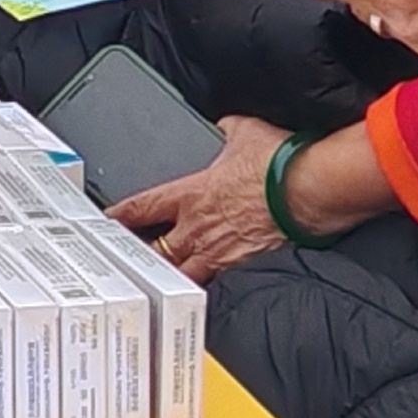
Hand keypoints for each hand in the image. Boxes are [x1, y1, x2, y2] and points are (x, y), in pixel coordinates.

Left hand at [111, 115, 383, 286]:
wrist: (312, 189)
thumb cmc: (279, 162)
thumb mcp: (244, 132)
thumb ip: (225, 130)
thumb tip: (223, 126)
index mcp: (191, 193)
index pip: (142, 207)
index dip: (118, 215)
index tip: (105, 222)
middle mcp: (199, 227)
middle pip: (155, 250)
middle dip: (140, 257)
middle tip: (128, 262)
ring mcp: (221, 251)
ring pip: (182, 274)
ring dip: (171, 277)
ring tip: (159, 286)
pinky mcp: (246, 267)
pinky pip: (220, 282)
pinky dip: (211, 286)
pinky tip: (207, 291)